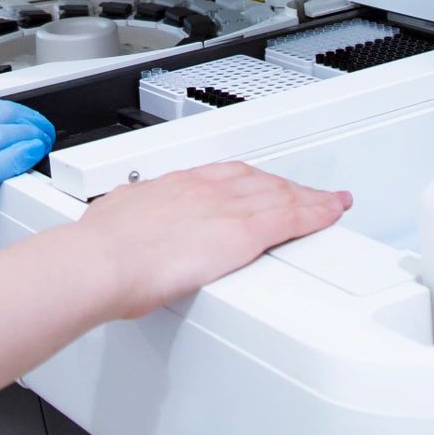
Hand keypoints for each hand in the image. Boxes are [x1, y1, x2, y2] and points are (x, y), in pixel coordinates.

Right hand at [65, 162, 349, 319]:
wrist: (101, 260)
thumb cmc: (101, 250)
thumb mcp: (116, 221)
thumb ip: (132, 222)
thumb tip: (123, 230)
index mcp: (175, 185)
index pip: (226, 175)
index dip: (251, 179)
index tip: (262, 184)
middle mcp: (205, 188)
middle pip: (259, 180)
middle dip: (285, 187)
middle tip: (306, 194)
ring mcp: (227, 207)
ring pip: (281, 194)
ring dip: (308, 197)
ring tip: (328, 202)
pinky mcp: (244, 232)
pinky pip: (293, 218)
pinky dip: (317, 213)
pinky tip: (332, 213)